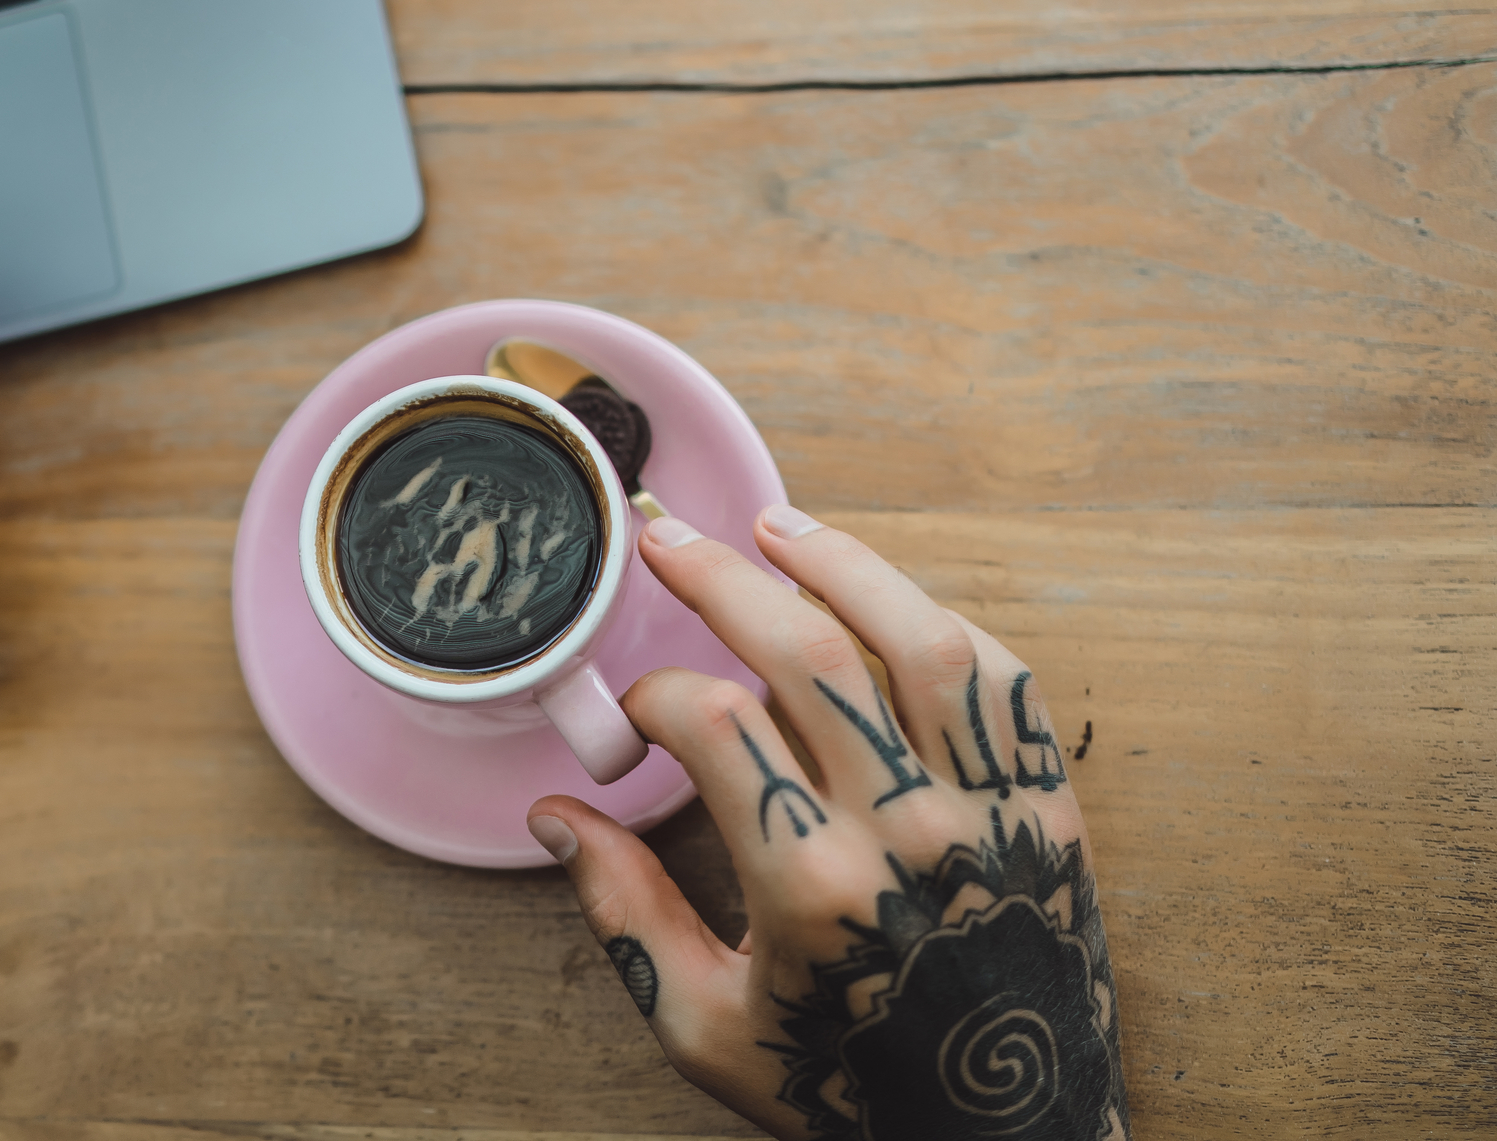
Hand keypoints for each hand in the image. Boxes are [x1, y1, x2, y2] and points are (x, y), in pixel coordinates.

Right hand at [527, 508, 1126, 1140]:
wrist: (1009, 1136)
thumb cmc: (846, 1089)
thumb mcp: (706, 1028)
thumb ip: (625, 915)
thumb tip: (556, 819)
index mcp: (809, 886)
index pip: (712, 724)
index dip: (654, 698)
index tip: (637, 714)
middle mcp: (905, 829)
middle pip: (805, 651)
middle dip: (720, 578)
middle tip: (666, 538)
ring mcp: (988, 808)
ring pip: (914, 639)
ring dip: (841, 564)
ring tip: (776, 525)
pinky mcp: (1049, 808)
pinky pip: (1002, 683)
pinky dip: (941, 624)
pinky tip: (889, 600)